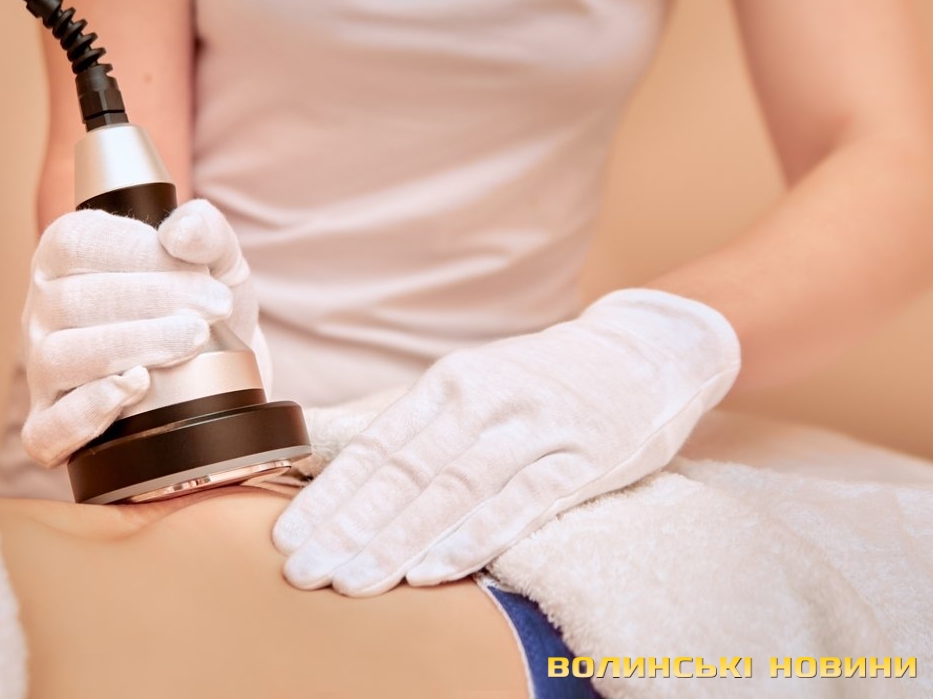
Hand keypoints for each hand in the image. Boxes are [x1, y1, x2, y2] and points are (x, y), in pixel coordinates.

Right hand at [20, 199, 261, 466]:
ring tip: (192, 342)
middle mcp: (42, 313)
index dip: (139, 254)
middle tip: (213, 309)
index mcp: (64, 258)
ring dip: (132, 347)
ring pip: (60, 358)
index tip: (201, 274)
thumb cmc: (202, 308)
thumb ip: (207, 232)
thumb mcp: (217, 260)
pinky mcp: (49, 427)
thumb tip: (181, 231)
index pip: (77, 244)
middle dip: (151, 302)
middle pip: (72, 301)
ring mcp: (41, 372)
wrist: (221, 374)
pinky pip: (46, 429)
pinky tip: (135, 389)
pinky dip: (87, 413)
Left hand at [272, 288, 740, 595]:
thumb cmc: (542, 383)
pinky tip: (436, 568)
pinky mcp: (580, 458)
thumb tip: (335, 462)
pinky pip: (522, 501)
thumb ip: (417, 427)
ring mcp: (532, 429)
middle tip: (305, 572)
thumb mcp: (475, 384)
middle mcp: (483, 401)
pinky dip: (476, 536)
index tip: (288, 537)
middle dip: (349, 527)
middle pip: (405, 472)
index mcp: (449, 383)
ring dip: (399, 539)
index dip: (330, 494)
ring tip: (354, 579)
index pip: (378, 446)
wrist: (644, 353)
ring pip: (454, 489)